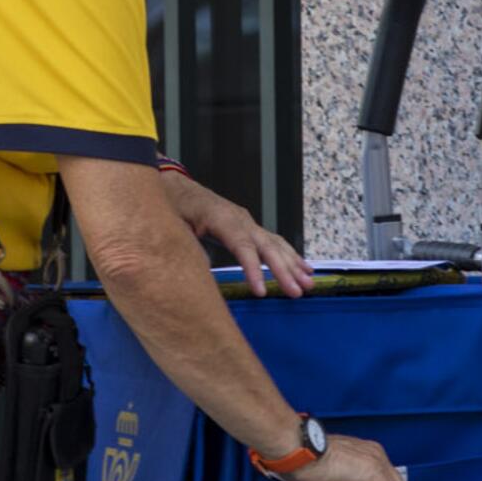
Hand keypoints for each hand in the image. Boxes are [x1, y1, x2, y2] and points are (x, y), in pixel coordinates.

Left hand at [163, 176, 316, 299]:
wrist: (176, 188)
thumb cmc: (173, 207)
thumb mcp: (173, 225)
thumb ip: (185, 245)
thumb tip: (194, 272)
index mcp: (220, 218)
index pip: (242, 246)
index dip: (253, 269)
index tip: (262, 292)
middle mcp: (240, 219)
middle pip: (266, 246)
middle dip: (284, 270)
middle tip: (298, 292)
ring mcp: (247, 223)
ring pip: (275, 244)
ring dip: (293, 265)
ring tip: (308, 285)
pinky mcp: (249, 228)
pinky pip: (274, 242)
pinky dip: (291, 256)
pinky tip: (304, 269)